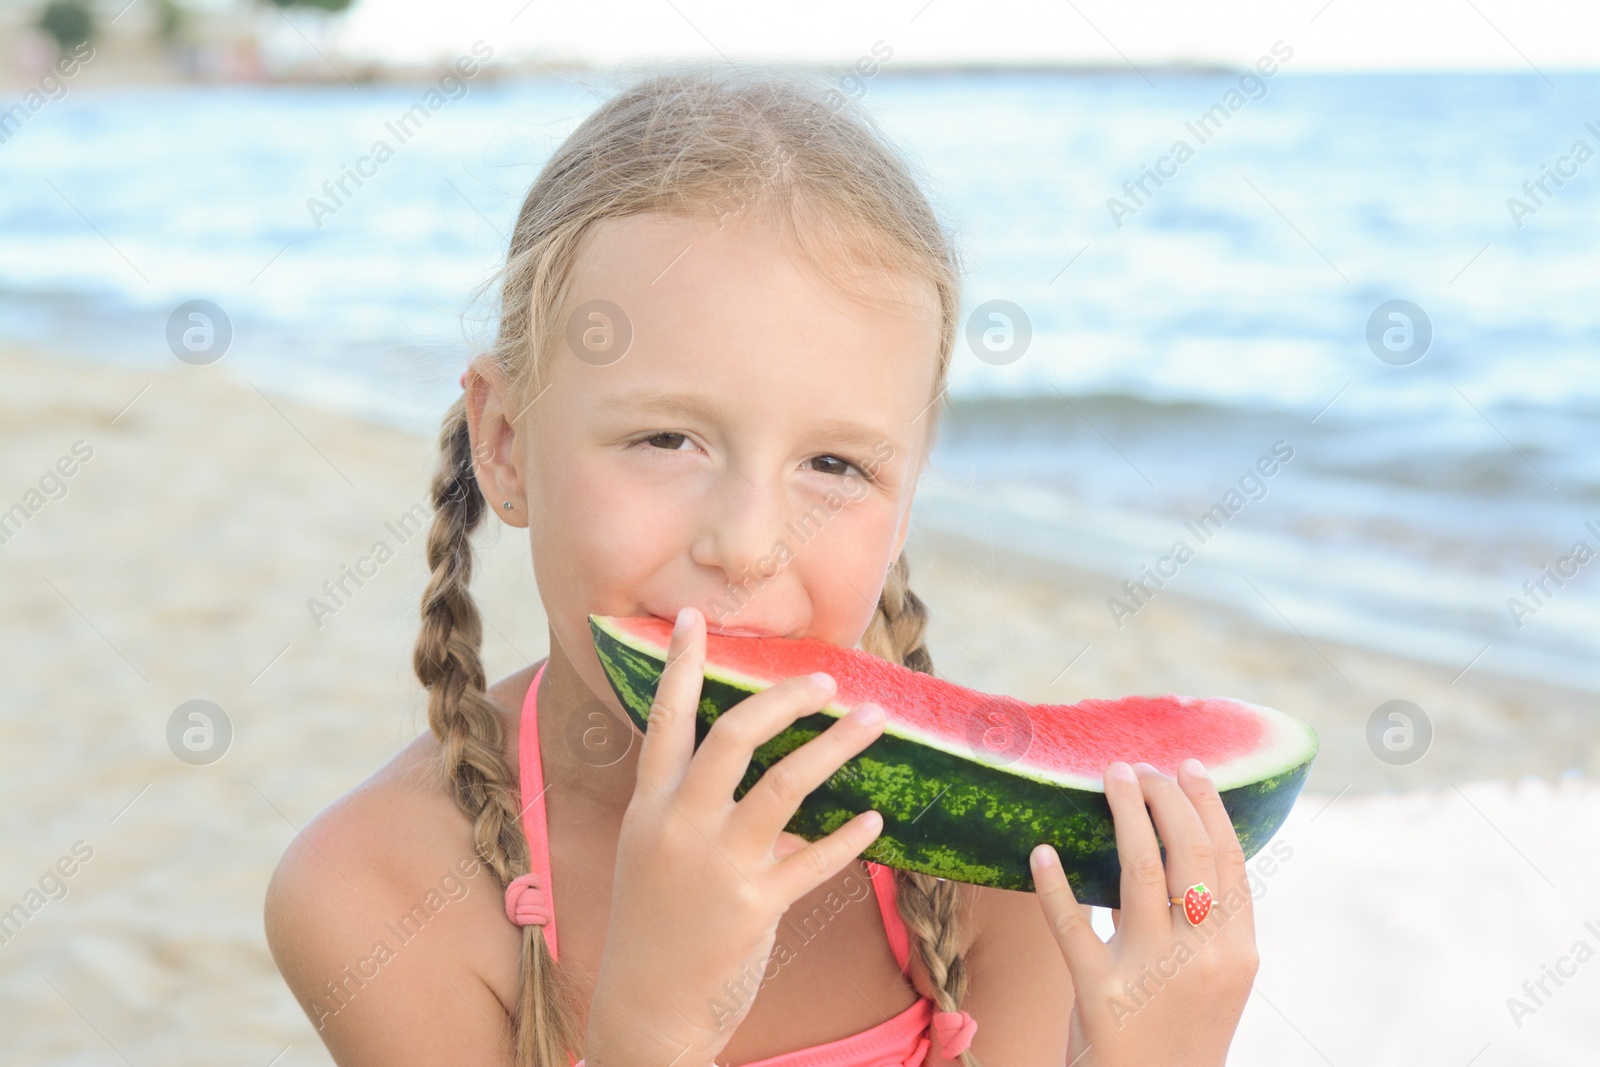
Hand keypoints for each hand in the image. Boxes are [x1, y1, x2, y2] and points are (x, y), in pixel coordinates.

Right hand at [584, 606, 888, 1066]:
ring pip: (785, 786)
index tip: (695, 617)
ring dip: (837, 748)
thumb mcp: (654, 856)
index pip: (665, 721)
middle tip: (829, 679)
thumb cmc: (654, 926)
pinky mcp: (755, 907)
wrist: (644, 1010)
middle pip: (734, 737)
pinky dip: (848, 838)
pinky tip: (875, 821)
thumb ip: (693, 810)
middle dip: (785, 699)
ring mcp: (718, 867)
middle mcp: (679, 827)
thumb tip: (753, 775)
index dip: (681, 666)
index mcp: (649, 808)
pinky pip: (814, 860)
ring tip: (875, 721)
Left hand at [1030, 760, 1258, 1066]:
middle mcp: (1203, 959)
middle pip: (1190, 855)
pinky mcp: (1101, 995)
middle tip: (1140, 767)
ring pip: (1142, 873)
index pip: (1229, 860)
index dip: (1208, 806)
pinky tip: (1041, 852)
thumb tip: (1166, 847)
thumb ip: (1199, 924)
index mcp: (1237, 953)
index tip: (1187, 767)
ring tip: (1112, 776)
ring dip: (1126, 814)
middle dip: (1165, 798)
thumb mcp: (1208, 981)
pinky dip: (1055, 885)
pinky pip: (1073, 926)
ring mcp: (1153, 975)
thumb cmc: (1176, 1035)